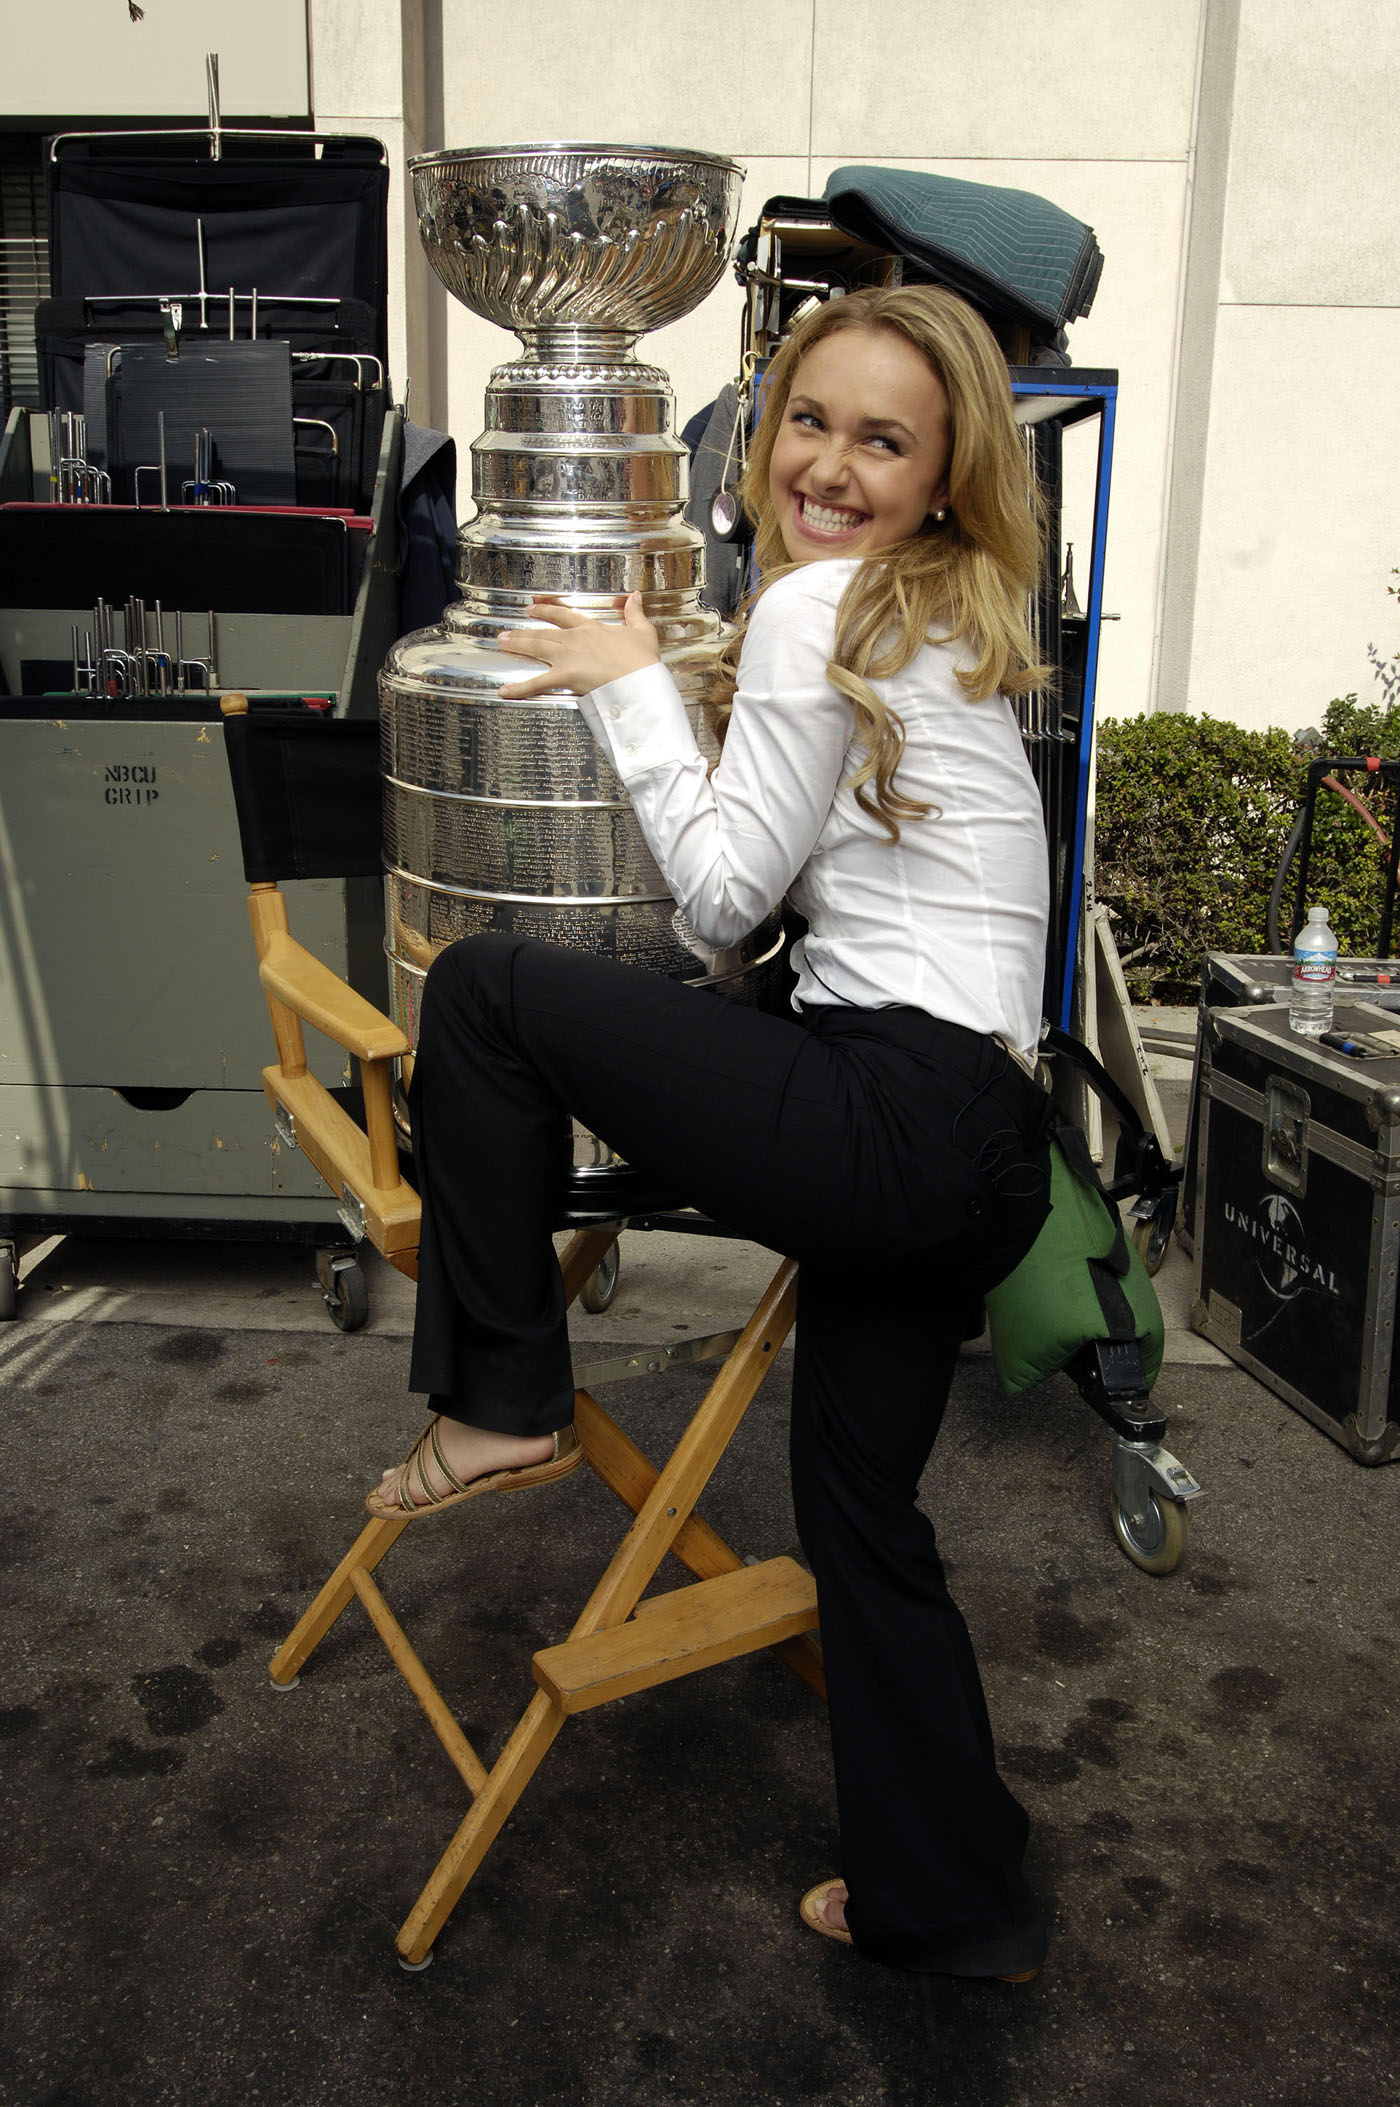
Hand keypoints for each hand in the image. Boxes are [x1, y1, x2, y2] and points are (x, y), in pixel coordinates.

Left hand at [496, 594, 660, 698]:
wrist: (640, 678)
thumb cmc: (643, 659)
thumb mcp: (642, 631)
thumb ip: (635, 613)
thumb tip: (635, 596)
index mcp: (592, 628)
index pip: (564, 615)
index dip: (547, 610)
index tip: (534, 606)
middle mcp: (575, 639)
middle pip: (544, 632)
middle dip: (524, 630)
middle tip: (508, 630)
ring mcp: (568, 656)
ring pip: (537, 647)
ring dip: (518, 645)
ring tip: (501, 643)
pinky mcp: (565, 675)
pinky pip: (538, 682)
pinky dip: (520, 688)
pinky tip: (504, 690)